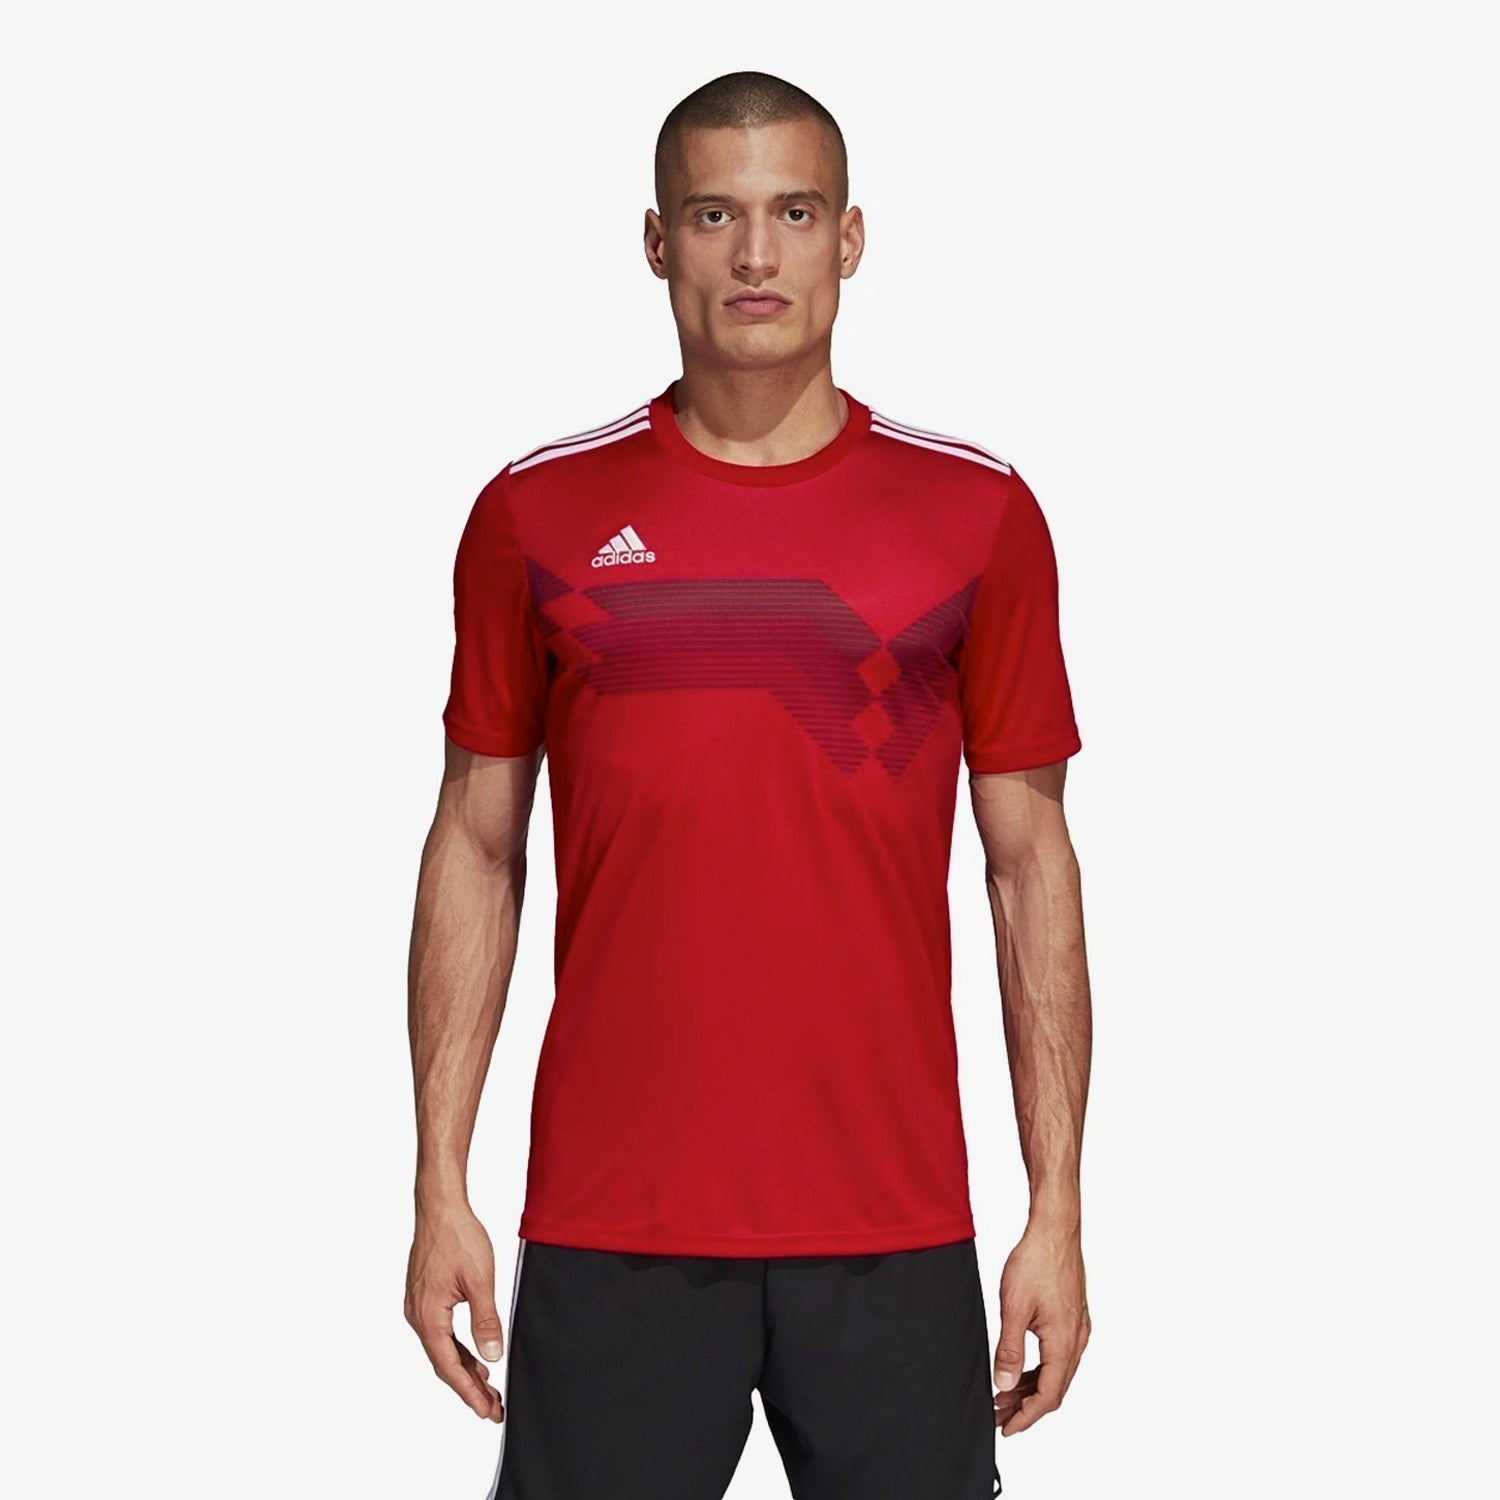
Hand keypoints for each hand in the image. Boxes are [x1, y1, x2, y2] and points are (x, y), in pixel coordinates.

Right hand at [404, 1201, 506, 1421]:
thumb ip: (486, 1320)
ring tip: (488, 1388)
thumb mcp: (480, 1279)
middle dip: (468, 1387)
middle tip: (492, 1408)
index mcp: (428, 1317)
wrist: (439, 1207)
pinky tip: (475, 1355)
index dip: (469, 1393)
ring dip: (464, 1368)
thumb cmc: (457, 1237)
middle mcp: (417, 1316)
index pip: (450, 1367)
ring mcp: (418, 1307)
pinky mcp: (423, 1298)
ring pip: (442, 1349)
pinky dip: (458, 1348)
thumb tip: (492, 1356)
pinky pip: (440, 1333)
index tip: (487, 1411)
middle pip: (444, 1363)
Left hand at [992, 1221, 1090, 1435]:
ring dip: (1032, 1386)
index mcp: (1065, 1342)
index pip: (1048, 1395)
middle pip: (1055, 1388)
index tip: (1006, 1428)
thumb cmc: (1036, 1261)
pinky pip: (1060, 1355)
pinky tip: (1022, 1368)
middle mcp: (1077, 1339)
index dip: (1027, 1416)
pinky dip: (1040, 1368)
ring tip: (1004, 1394)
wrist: (1055, 1229)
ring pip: (1057, 1372)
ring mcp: (1078, 1328)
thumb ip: (1009, 1349)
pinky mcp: (1074, 1317)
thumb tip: (1004, 1384)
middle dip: (1026, 1406)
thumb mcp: (1014, 1307)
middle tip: (999, 1416)